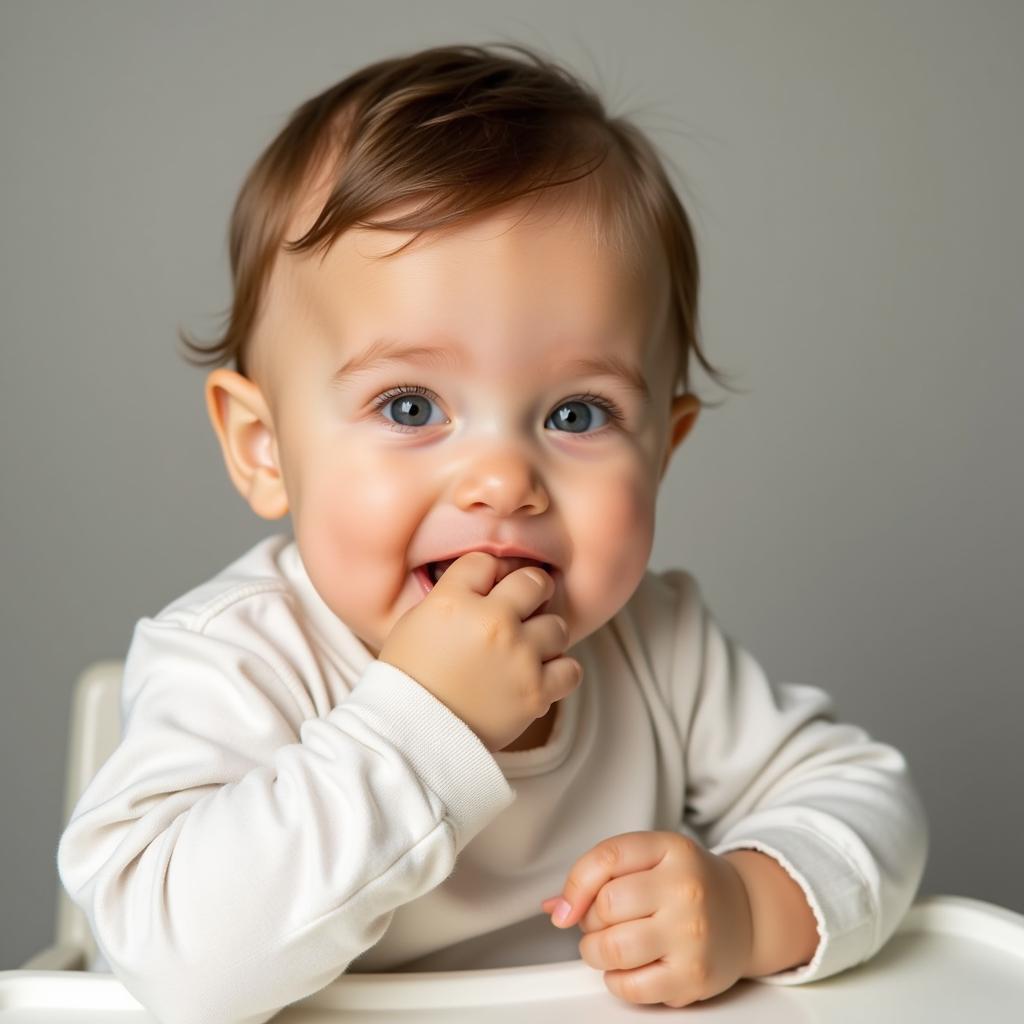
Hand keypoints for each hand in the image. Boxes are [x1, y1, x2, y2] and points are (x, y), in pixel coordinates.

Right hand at [379, 552, 581, 752]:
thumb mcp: (415, 622)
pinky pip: (570, 669)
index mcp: (453, 601)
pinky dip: (559, 672)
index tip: (493, 586)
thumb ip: (452, 596)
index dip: (491, 573)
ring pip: (557, 626)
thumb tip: (484, 584)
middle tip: (524, 606)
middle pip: (533, 581)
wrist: (411, 737)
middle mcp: (491, 622)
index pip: (485, 562)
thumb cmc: (408, 681)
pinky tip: (540, 675)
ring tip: (527, 649)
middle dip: (530, 591)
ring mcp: (518, 656)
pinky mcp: (536, 692)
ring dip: (544, 635)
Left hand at [540, 831, 752, 1007]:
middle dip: (590, 921)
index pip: (606, 858)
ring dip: (596, 952)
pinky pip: (631, 987)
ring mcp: (691, 934)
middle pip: (605, 907)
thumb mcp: (651, 857)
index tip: (566, 907)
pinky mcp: (694, 976)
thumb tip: (555, 906)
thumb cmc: (688, 884)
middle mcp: (685, 889)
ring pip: (612, 949)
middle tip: (603, 923)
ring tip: (609, 946)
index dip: (575, 885)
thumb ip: (600, 871)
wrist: (746, 913)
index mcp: (672, 850)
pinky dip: (616, 981)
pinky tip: (629, 968)